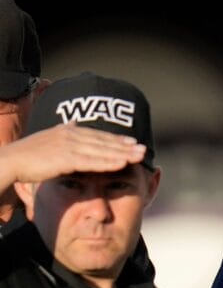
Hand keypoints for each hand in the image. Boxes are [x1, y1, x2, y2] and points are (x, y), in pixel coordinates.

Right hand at [3, 122, 147, 185]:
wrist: (10, 161)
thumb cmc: (28, 155)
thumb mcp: (48, 140)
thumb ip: (63, 134)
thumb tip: (72, 123)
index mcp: (67, 131)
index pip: (97, 135)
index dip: (116, 138)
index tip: (133, 141)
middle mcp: (70, 135)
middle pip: (103, 141)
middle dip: (125, 145)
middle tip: (144, 148)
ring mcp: (68, 146)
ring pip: (102, 150)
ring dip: (122, 153)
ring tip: (140, 156)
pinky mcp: (65, 158)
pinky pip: (92, 161)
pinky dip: (109, 162)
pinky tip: (123, 164)